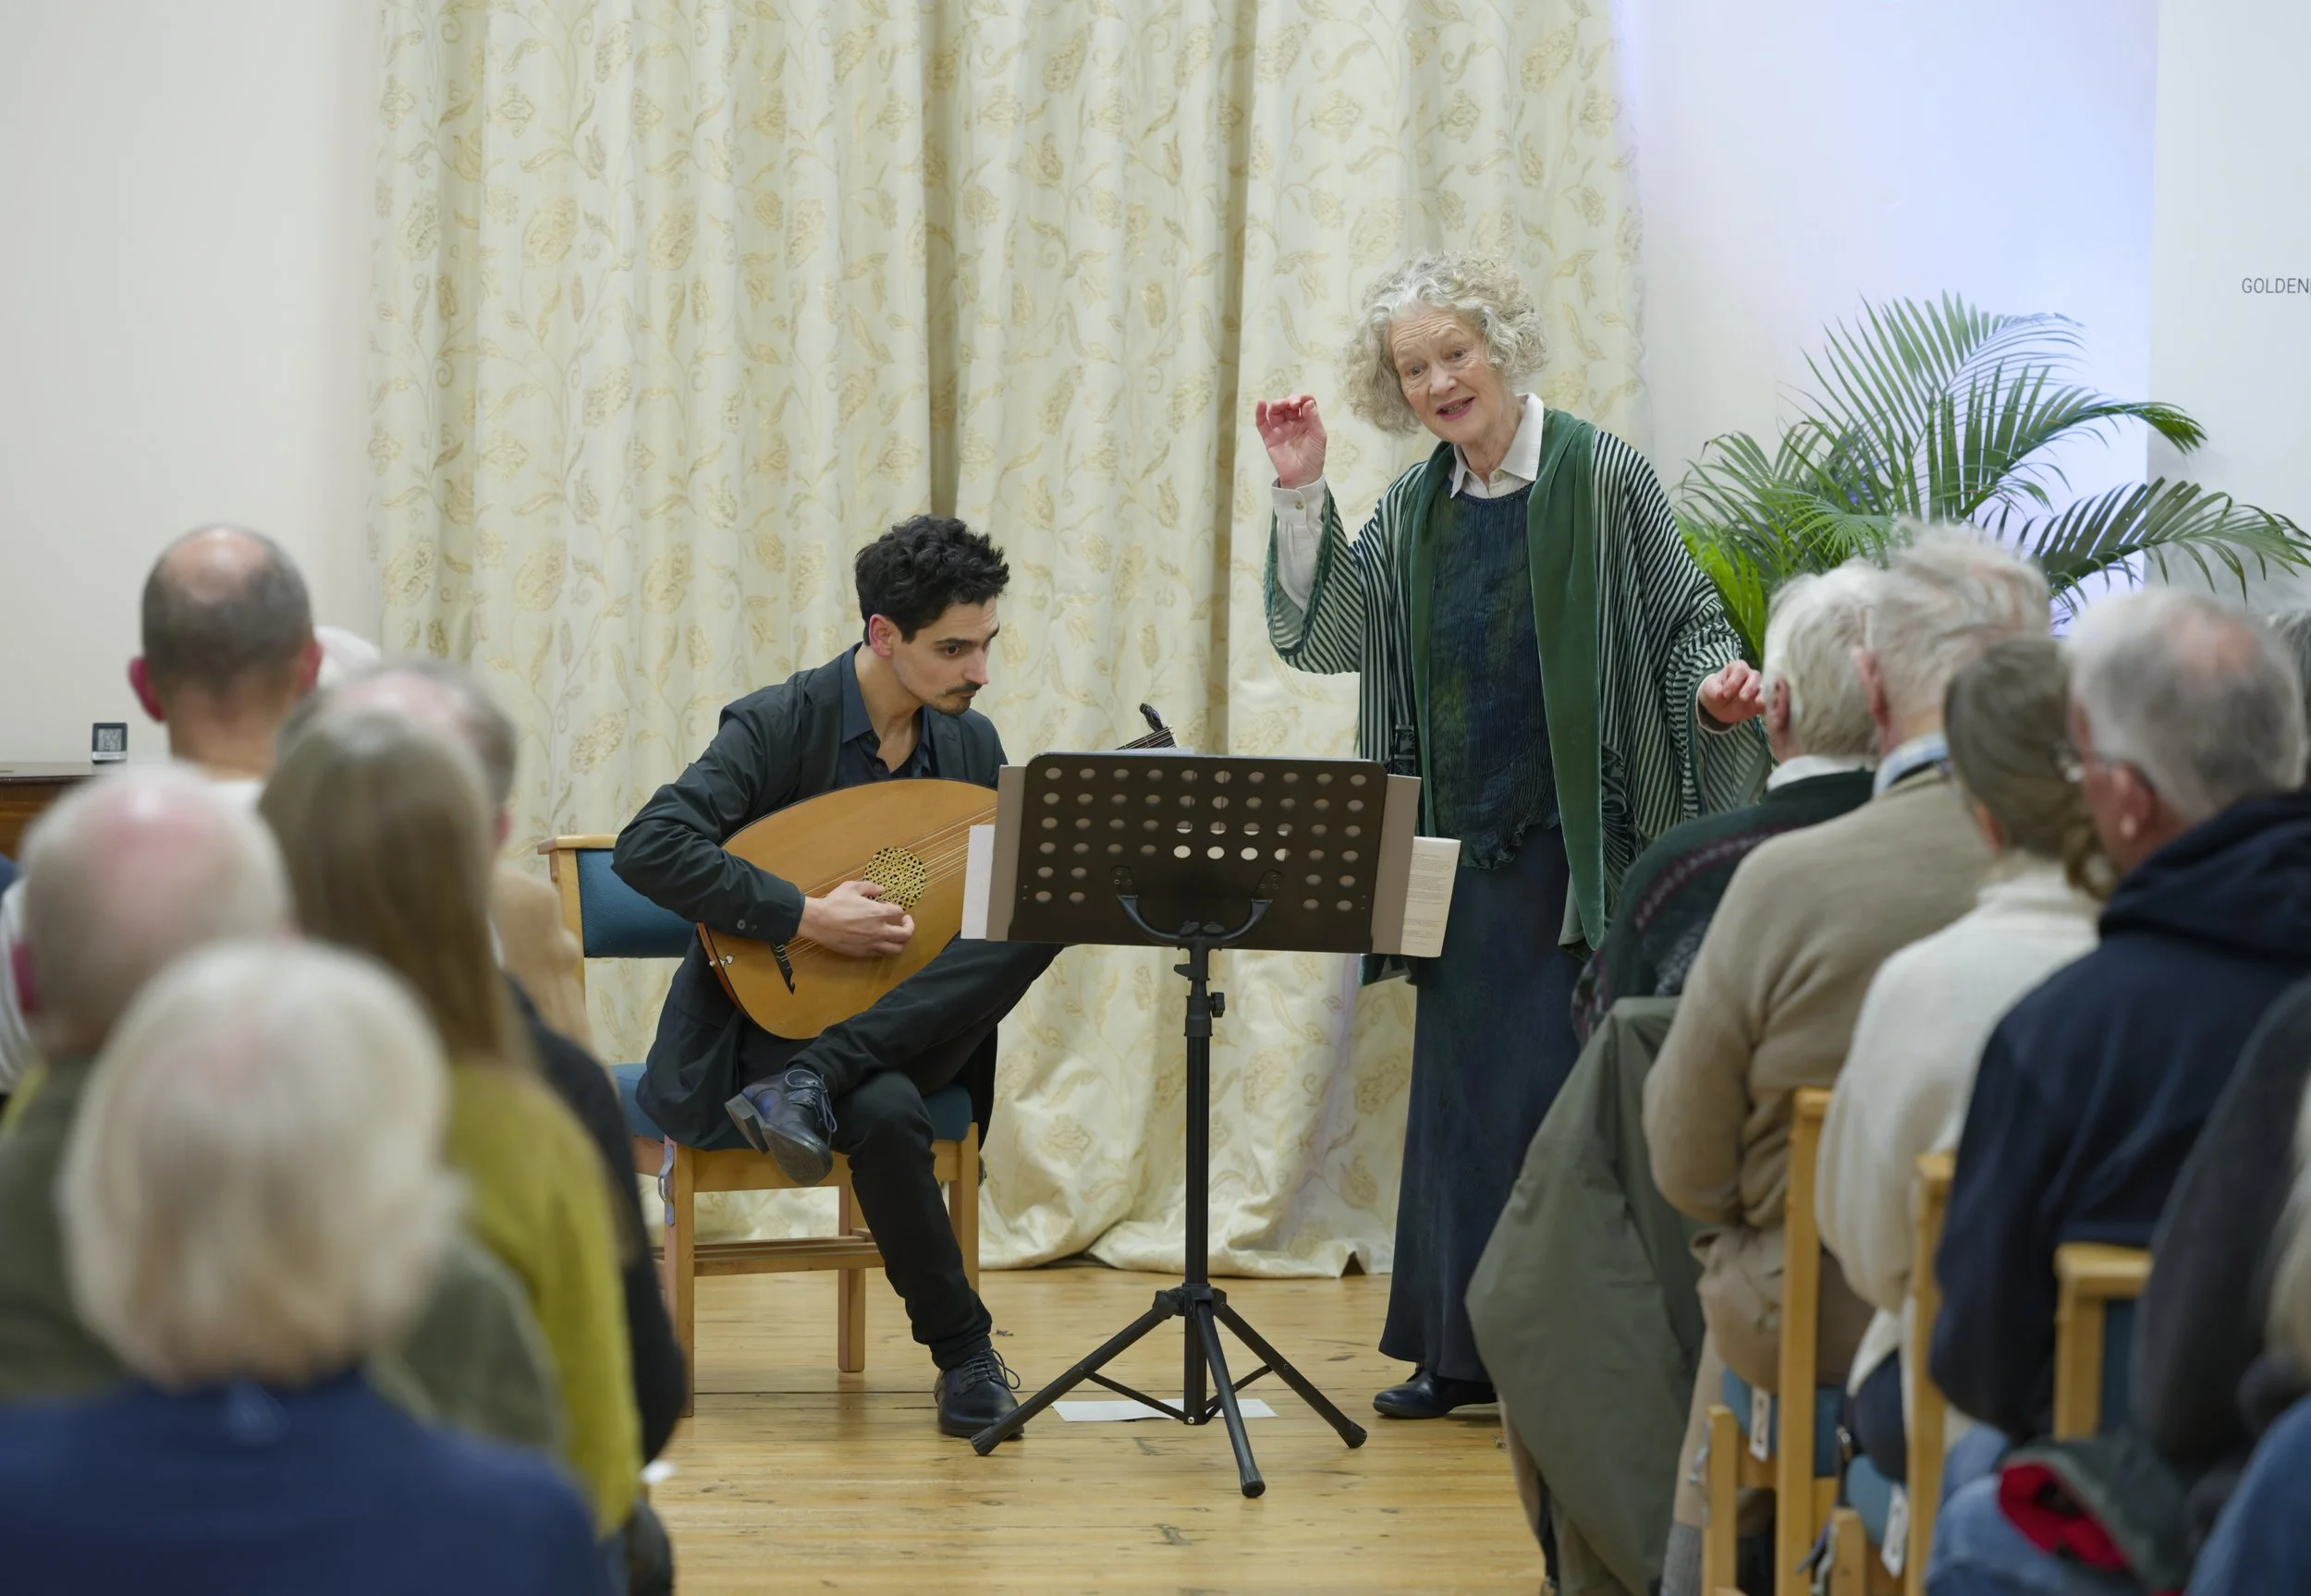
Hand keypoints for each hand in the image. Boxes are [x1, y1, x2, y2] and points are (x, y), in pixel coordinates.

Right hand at [798, 880, 914, 958]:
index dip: (896, 908)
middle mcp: (879, 931)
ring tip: (897, 935)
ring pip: (897, 948)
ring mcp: (872, 944)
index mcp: (879, 913)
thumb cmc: (835, 903)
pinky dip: (885, 947)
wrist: (818, 922)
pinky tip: (880, 941)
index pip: (899, 912)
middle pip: (906, 934)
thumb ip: (870, 887)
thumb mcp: (852, 887)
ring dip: (901, 941)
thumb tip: (882, 889)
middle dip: (909, 927)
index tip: (888, 905)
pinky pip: (881, 953)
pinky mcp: (863, 953)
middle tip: (905, 922)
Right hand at [1255, 394, 1328, 489]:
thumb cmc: (1313, 457)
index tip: (1303, 401)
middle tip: (1292, 405)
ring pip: (1276, 411)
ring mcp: (1280, 429)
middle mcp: (1293, 423)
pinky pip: (1262, 423)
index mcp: (1307, 422)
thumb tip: (1307, 401)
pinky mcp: (1269, 437)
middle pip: (1289, 405)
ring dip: (1277, 404)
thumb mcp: (1319, 436)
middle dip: (1290, 400)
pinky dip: (1260, 413)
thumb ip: (1314, 418)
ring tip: (1280, 405)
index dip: (1303, 399)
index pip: (1304, 404)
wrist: (1302, 477)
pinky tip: (1261, 404)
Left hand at [1698, 660, 1765, 726]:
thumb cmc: (1715, 691)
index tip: (1725, 693)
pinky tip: (1765, 708)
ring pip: (1765, 687)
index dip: (1734, 681)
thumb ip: (1713, 690)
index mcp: (1737, 668)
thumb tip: (1719, 694)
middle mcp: (1750, 675)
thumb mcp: (1709, 689)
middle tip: (1742, 698)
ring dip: (1762, 695)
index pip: (1740, 670)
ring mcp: (1757, 688)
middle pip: (1755, 676)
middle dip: (1750, 687)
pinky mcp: (1761, 701)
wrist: (1718, 706)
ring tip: (1758, 703)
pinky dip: (1769, 704)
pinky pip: (1769, 701)